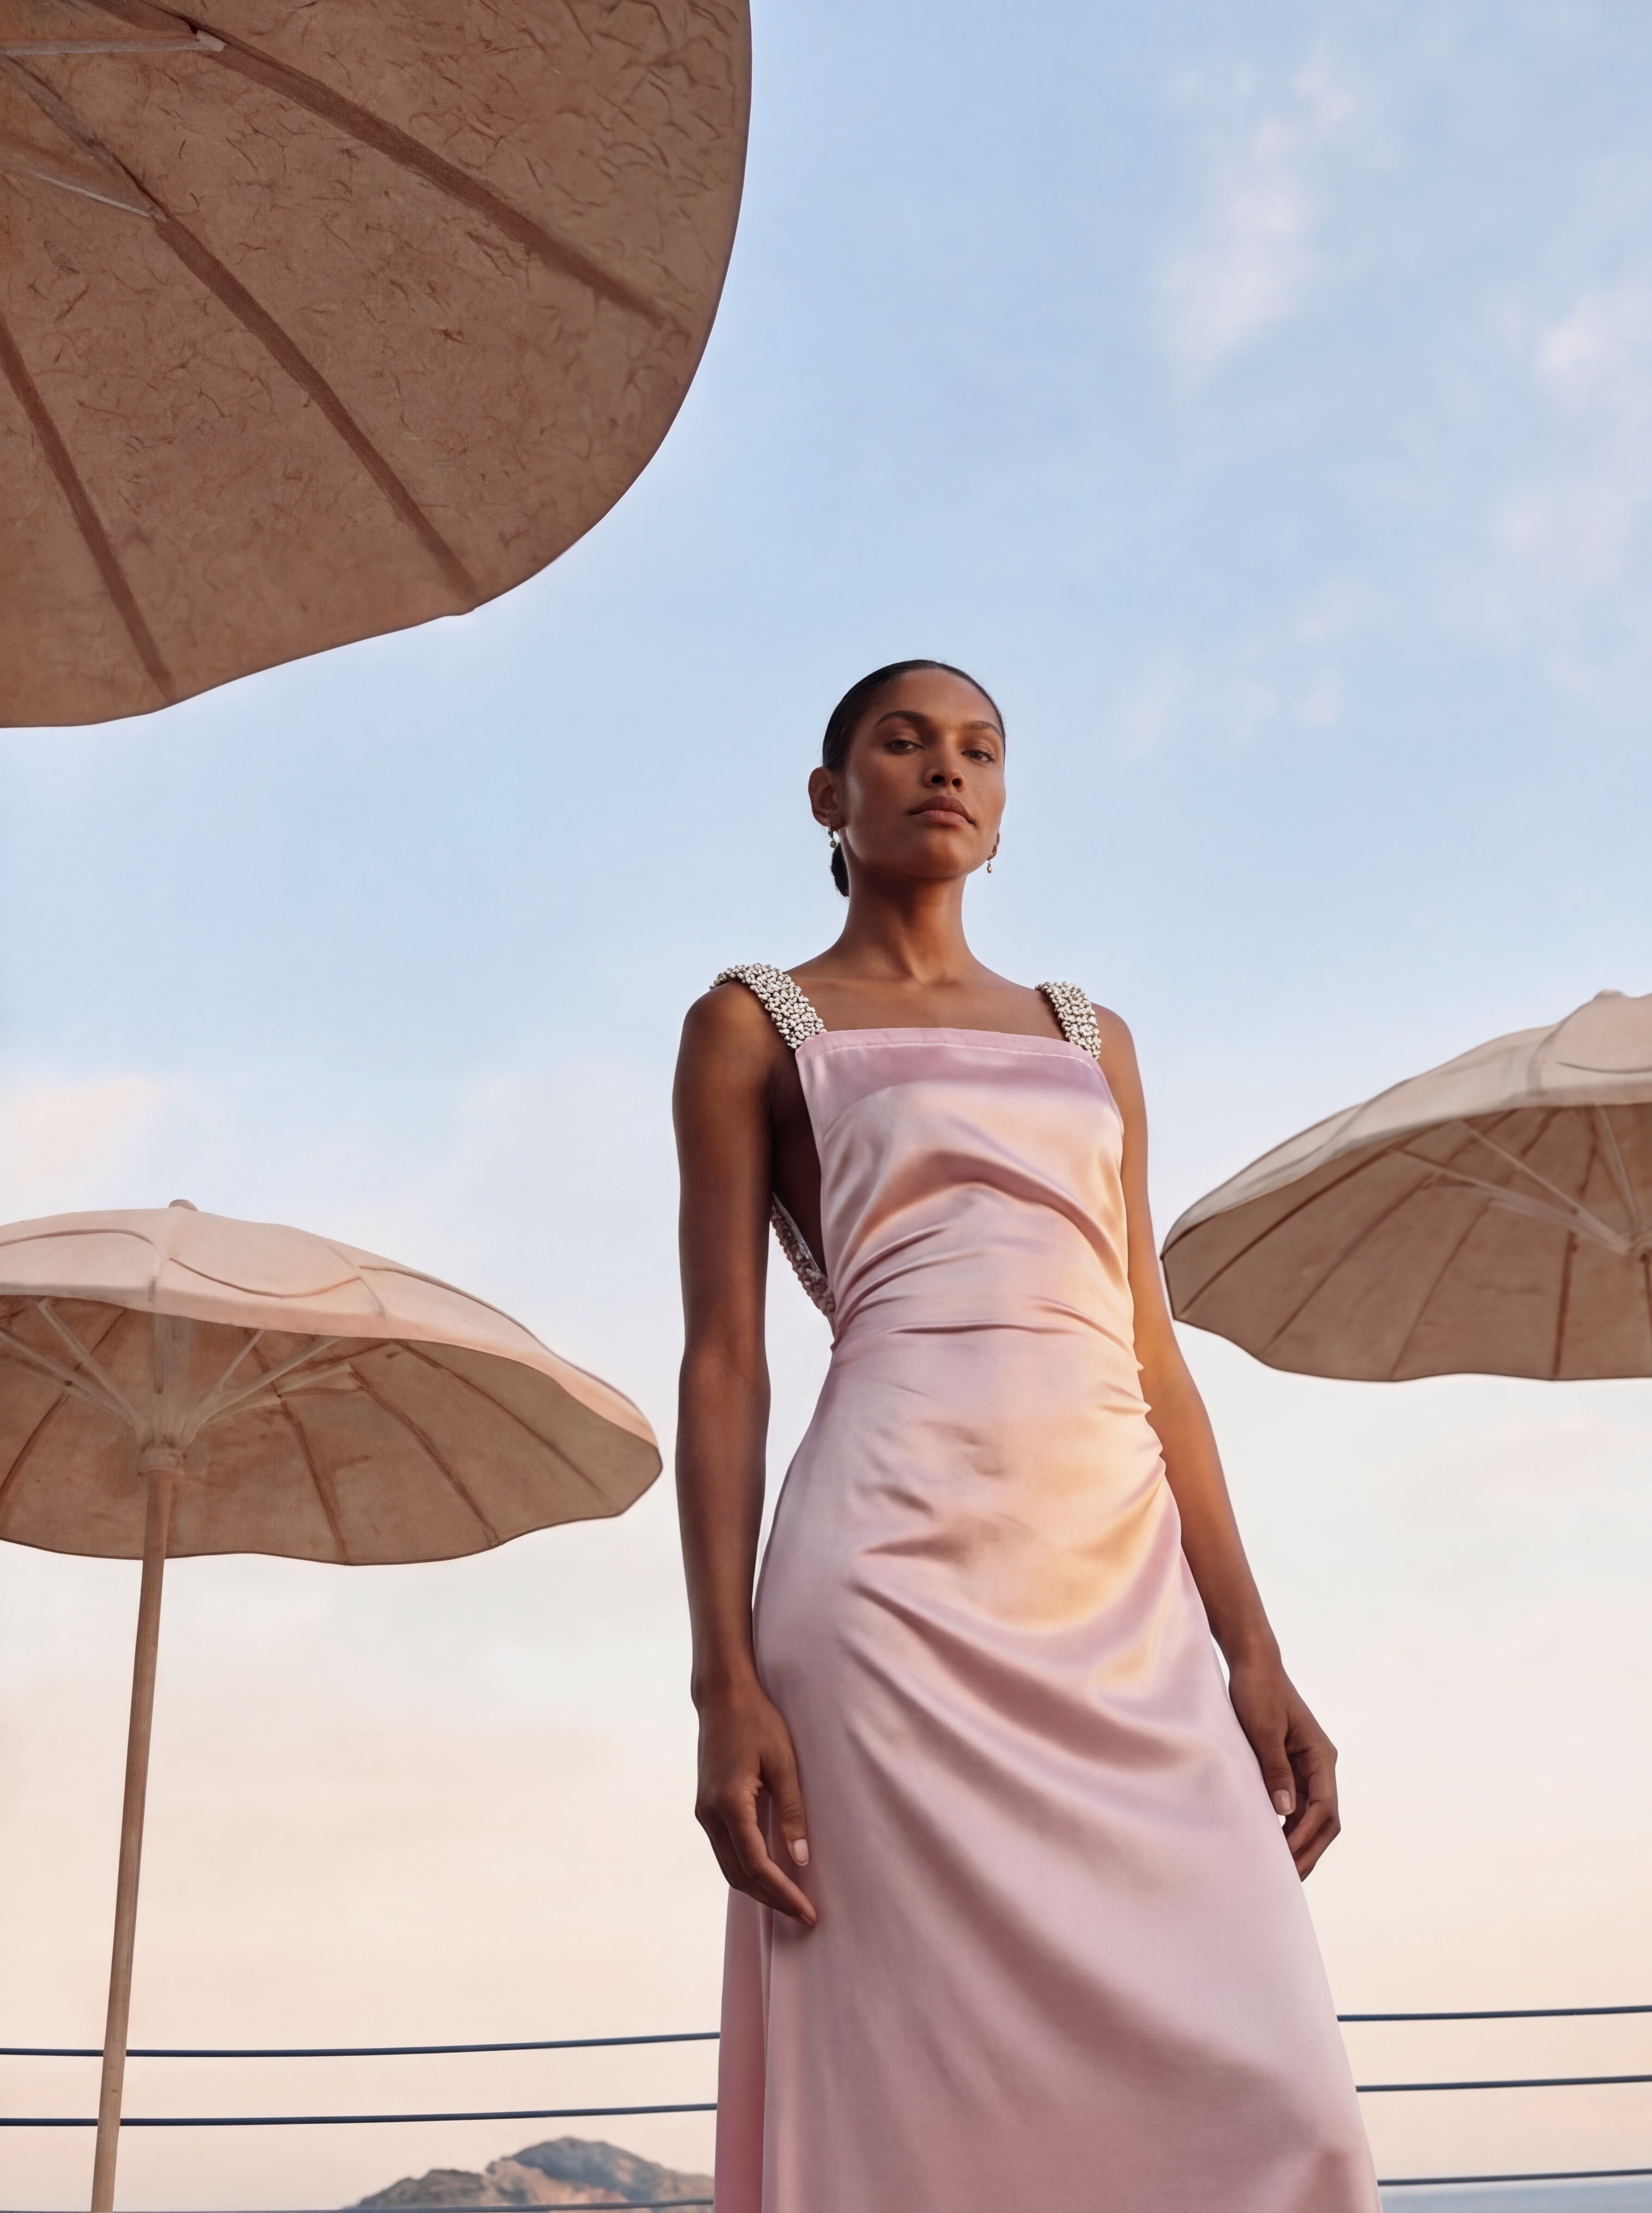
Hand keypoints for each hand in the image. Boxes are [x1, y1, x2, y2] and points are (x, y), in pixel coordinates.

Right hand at [695, 1681, 816, 1924]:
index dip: (783, 1892)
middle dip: (771, 1899)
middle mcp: (709, 1814)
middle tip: (803, 1914)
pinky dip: (747, 1868)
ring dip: (758, 1888)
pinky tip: (769, 1872)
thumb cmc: (757, 1721)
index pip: (756, 1865)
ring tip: (790, 1900)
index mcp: (729, 1804)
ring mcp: (703, 1812)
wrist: (721, 1695)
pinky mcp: (706, 1807)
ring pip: (729, 1867)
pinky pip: (726, 1850)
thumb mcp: (783, 1762)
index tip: (807, 1911)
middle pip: (739, 1875)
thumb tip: (801, 1859)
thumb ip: (792, 1811)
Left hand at [1226, 1653, 1340, 1878]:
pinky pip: (1297, 1805)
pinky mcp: (1292, 1767)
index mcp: (1322, 1757)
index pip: (1323, 1809)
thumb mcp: (1263, 1730)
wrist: (1253, 1664)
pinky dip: (1289, 1826)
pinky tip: (1273, 1843)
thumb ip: (1275, 1769)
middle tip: (1289, 1880)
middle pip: (1325, 1819)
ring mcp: (1308, 1768)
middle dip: (1309, 1850)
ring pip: (1312, 1816)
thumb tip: (1284, 1811)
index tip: (1288, 1859)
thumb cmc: (1258, 1692)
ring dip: (1300, 1842)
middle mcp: (1321, 1765)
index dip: (1307, 1837)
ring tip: (1281, 1870)